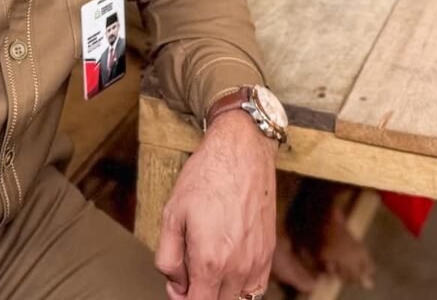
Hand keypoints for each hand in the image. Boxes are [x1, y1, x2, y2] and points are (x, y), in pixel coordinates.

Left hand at [154, 110, 276, 299]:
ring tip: (208, 270)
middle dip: (200, 294)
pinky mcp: (269, 252)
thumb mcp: (171, 215)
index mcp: (210, 261)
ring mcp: (257, 261)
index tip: (178, 285)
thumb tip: (177, 286)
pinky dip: (241, 288)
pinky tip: (229, 269)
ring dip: (221, 293)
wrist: (241, 151)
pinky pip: (256, 288)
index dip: (183, 299)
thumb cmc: (206, 177)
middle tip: (189, 273)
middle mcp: (238, 267)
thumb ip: (168, 260)